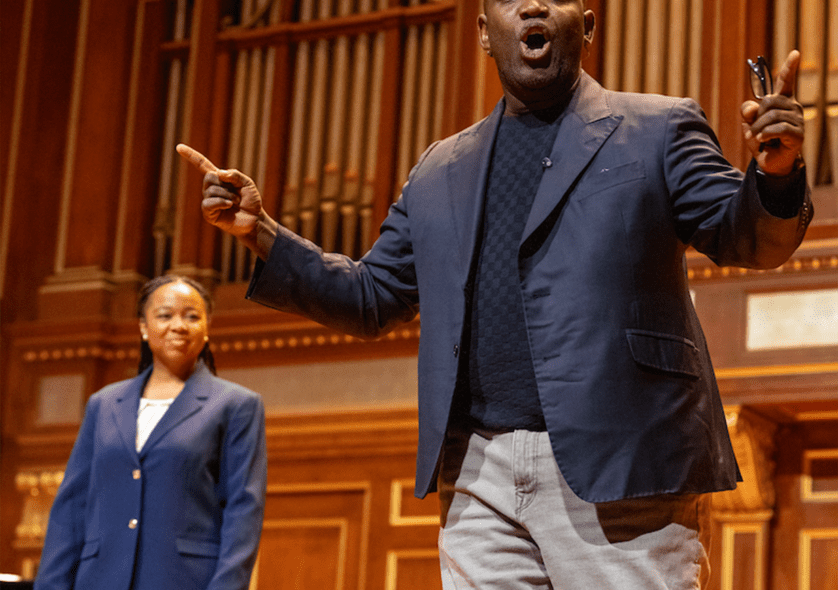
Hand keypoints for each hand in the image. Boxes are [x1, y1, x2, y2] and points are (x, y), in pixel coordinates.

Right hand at [176, 143, 263, 239]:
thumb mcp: (247, 183)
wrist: (255, 219)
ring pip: (211, 190)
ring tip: (236, 202)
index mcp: (218, 179)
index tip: (179, 147)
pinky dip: (221, 202)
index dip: (191, 156)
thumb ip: (235, 175)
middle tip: (237, 194)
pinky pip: (209, 203)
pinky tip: (230, 206)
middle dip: (225, 184)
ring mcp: (208, 201)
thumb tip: (219, 173)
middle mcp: (210, 188)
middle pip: (209, 177)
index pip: (202, 164)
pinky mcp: (208, 213)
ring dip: (228, 196)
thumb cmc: (250, 201)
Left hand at [740, 50, 804, 175]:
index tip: (795, 53)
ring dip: (758, 129)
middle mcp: (793, 107)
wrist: (769, 162)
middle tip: (754, 131)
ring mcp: (797, 120)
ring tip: (758, 139)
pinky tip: (764, 141)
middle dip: (756, 117)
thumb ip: (747, 112)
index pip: (786, 81)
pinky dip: (765, 135)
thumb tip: (752, 107)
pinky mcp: (798, 134)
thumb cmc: (761, 140)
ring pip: (771, 116)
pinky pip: (778, 128)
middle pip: (769, 101)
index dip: (789, 68)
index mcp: (782, 101)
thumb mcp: (749, 124)